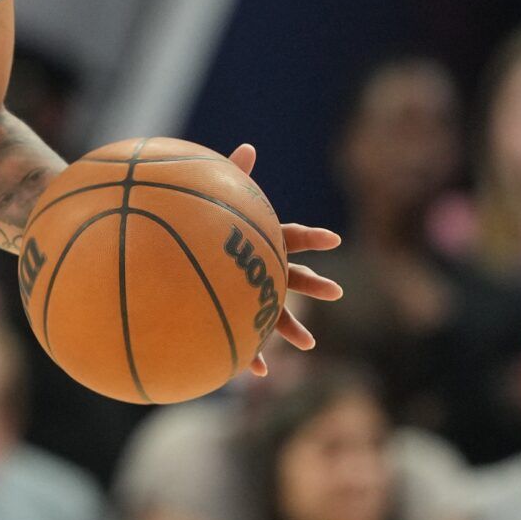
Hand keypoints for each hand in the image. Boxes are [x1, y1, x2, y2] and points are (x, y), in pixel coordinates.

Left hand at [228, 143, 342, 375]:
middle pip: (296, 278)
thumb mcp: (219, 200)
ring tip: (308, 346)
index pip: (294, 237)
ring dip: (293, 330)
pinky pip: (247, 339)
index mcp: (264, 244)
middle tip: (335, 292)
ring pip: (279, 316)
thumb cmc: (205, 227)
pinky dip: (252, 354)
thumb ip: (232, 177)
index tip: (334, 238)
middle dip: (316, 285)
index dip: (313, 236)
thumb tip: (246, 147)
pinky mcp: (239, 317)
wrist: (185, 266)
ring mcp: (256, 297)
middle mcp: (266, 271)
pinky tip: (254, 372)